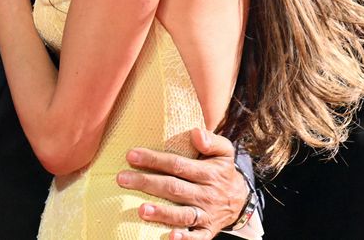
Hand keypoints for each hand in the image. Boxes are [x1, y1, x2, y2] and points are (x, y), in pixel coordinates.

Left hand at [117, 129, 247, 238]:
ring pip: (183, 214)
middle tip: (123, 179)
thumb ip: (211, 140)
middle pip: (174, 188)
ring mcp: (207, 214)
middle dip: (147, 183)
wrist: (241, 200)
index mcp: (209, 172)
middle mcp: (207, 194)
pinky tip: (170, 236)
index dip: (154, 160)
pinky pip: (197, 238)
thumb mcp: (225, 151)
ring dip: (162, 213)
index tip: (131, 155)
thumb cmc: (223, 171)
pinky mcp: (207, 231)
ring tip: (141, 210)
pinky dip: (185, 239)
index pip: (178, 165)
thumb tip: (195, 133)